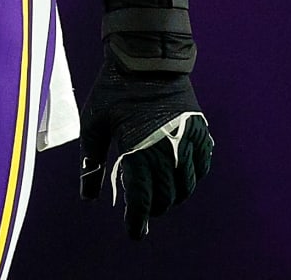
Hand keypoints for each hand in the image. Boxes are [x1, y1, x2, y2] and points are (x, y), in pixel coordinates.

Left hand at [78, 48, 213, 238]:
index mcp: (138, 150)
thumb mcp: (94, 124)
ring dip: (173, 197)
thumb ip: (92, 162)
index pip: (141, 199)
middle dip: (154, 209)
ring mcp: (188, 141)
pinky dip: (191, 178)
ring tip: (159, 196)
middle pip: (166, 197)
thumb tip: (88, 196)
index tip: (135, 233)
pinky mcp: (200, 131)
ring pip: (187, 186)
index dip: (138, 220)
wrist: (148, 57)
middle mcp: (167, 151)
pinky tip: (180, 178)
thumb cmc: (114, 89)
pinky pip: (202, 167)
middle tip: (142, 211)